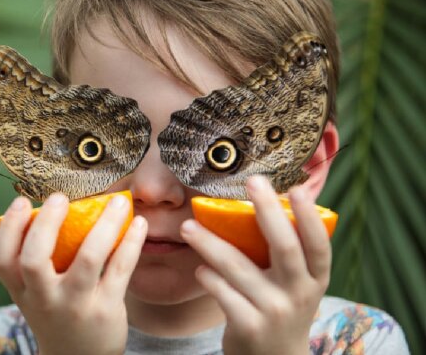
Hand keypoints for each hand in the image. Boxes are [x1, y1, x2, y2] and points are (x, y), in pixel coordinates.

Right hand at [0, 193, 147, 354]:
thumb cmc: (57, 312)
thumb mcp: (37, 294)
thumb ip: (39, 260)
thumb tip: (58, 207)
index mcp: (22, 291)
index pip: (2, 260)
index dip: (8, 228)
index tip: (21, 201)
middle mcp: (44, 298)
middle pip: (34, 259)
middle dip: (47, 224)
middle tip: (60, 197)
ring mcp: (75, 304)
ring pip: (89, 259)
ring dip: (105, 225)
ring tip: (118, 202)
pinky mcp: (106, 308)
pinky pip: (120, 268)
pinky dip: (131, 242)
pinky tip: (139, 223)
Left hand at [180, 175, 330, 354]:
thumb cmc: (282, 307)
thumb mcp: (296, 284)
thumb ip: (287, 252)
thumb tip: (268, 199)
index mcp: (315, 278)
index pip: (318, 244)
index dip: (310, 217)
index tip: (297, 189)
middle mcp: (300, 293)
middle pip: (285, 247)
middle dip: (268, 211)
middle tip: (252, 181)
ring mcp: (274, 310)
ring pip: (238, 268)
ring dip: (210, 243)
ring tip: (188, 227)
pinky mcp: (249, 326)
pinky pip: (221, 292)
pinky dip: (208, 277)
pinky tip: (200, 268)